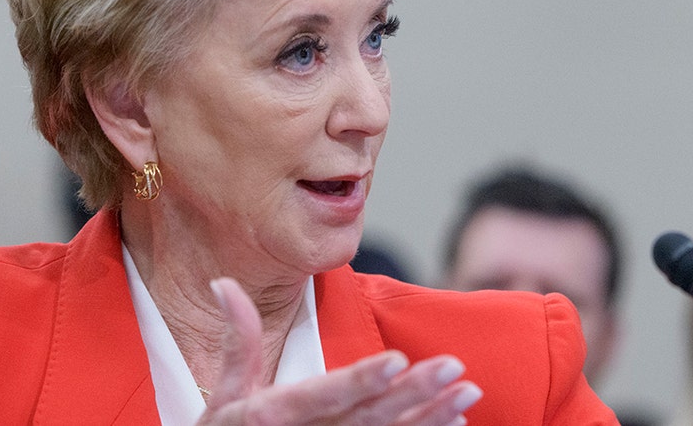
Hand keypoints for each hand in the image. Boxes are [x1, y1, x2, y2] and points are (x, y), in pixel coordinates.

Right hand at [196, 278, 482, 425]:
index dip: (361, 380)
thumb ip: (237, 340)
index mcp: (272, 417)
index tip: (398, 360)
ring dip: (430, 419)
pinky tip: (454, 424)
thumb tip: (224, 281)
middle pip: (367, 419)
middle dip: (414, 394)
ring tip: (468, 394)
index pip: (324, 396)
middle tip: (455, 367)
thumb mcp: (223, 396)